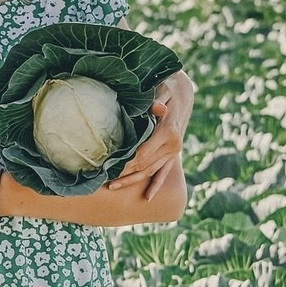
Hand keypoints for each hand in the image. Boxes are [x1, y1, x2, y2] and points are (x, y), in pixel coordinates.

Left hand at [109, 72, 190, 199]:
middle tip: (103, 181)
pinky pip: (163, 172)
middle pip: (144, 165)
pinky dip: (155, 185)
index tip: (109, 168)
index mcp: (168, 131)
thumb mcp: (161, 90)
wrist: (183, 93)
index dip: (126, 163)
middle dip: (124, 174)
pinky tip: (146, 197)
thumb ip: (157, 100)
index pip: (143, 153)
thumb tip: (156, 107)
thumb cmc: (166, 89)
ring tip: (112, 187)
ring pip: (151, 172)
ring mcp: (173, 151)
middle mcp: (173, 145)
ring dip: (132, 181)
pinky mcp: (172, 154)